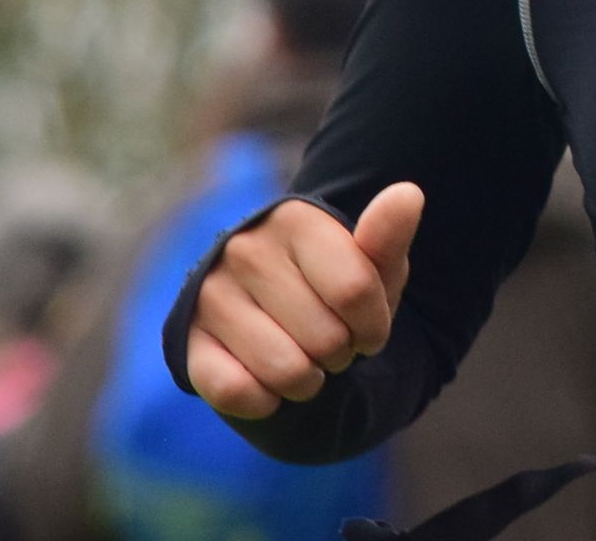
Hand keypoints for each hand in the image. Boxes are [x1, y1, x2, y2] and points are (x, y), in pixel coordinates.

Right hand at [185, 182, 421, 419]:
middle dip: (340, 355)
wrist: (275, 318)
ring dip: (307, 382)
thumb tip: (409, 194)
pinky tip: (267, 383)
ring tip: (303, 360)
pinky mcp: (185, 341)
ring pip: (285, 370)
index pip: (355, 292)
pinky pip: (236, 392)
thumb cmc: (333, 289)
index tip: (368, 328)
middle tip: (328, 342)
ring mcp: (210, 295)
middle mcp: (244, 249)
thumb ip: (389, 236)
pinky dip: (265, 401)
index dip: (373, 327)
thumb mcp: (372, 267)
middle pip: (325, 338)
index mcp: (295, 220)